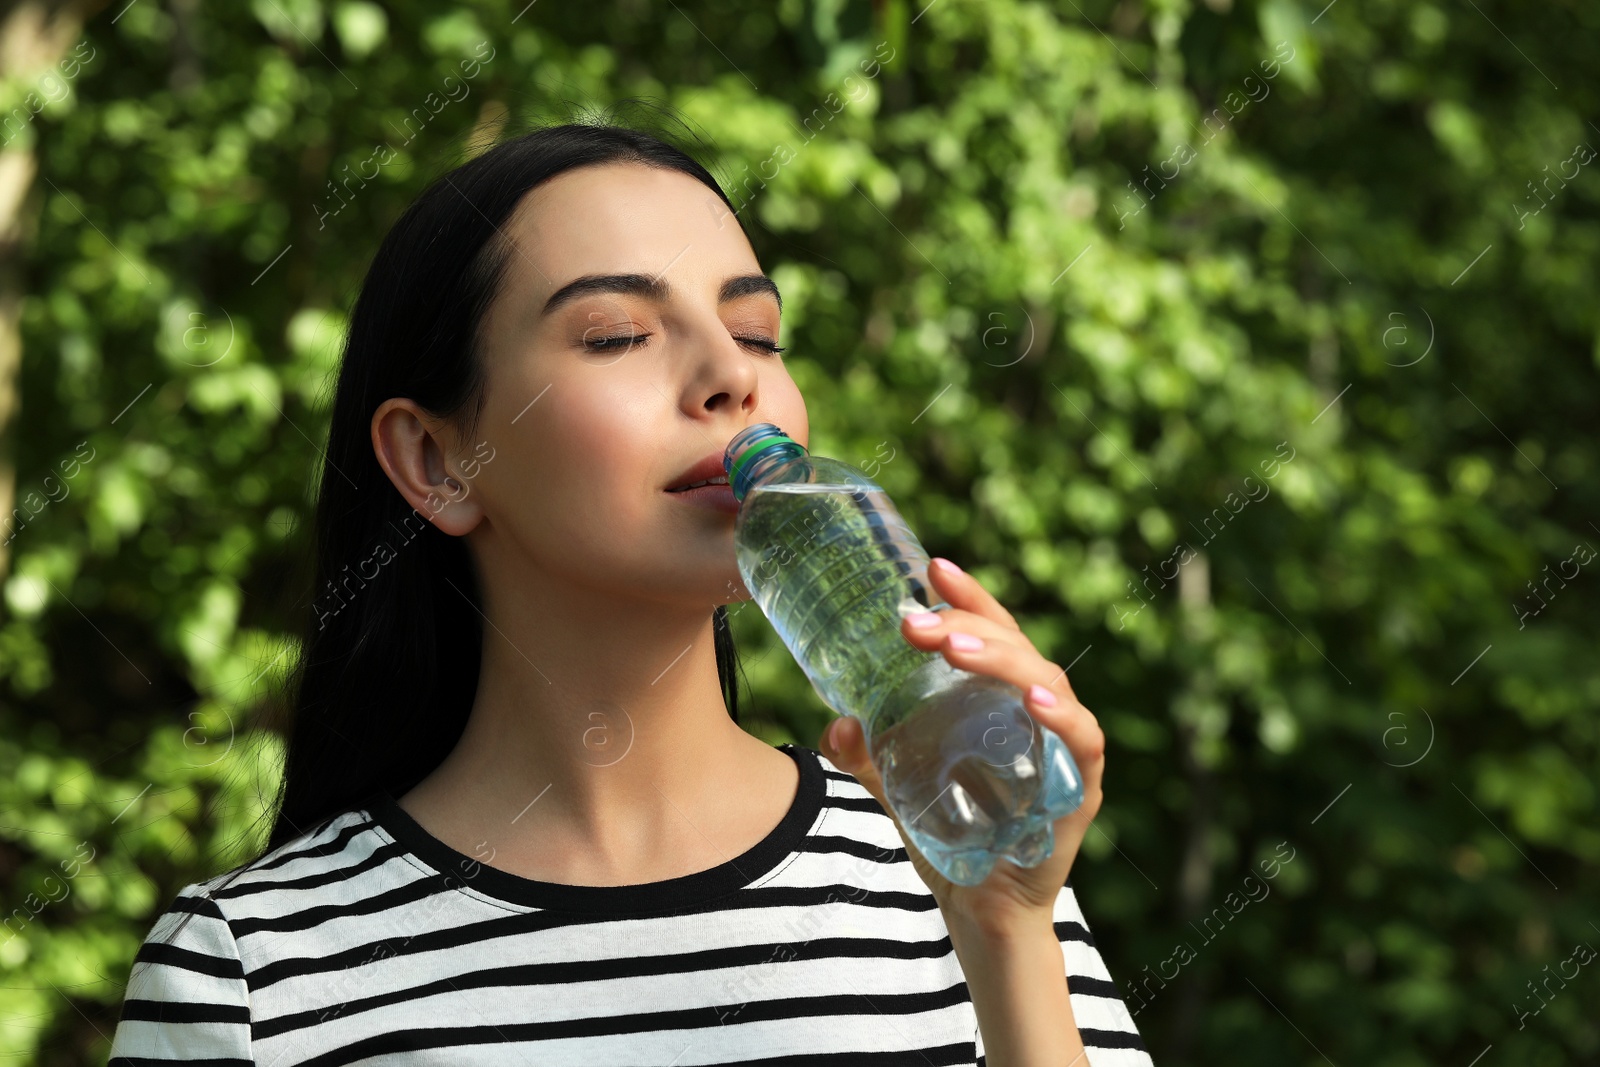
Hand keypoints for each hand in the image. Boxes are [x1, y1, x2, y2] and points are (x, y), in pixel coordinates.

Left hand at [817, 557, 1104, 935]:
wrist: (981, 915)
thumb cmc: (949, 841)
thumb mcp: (898, 789)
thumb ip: (866, 757)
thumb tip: (834, 724)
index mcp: (1000, 703)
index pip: (992, 634)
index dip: (970, 598)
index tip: (932, 566)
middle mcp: (1037, 715)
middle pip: (1014, 648)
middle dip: (967, 624)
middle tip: (916, 620)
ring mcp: (1063, 748)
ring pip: (1047, 680)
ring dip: (1002, 658)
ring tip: (955, 647)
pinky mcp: (1080, 788)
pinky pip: (1082, 740)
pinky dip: (1060, 715)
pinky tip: (1030, 698)